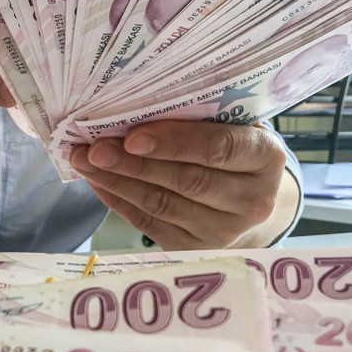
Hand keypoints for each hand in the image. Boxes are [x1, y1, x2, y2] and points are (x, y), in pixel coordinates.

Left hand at [69, 120, 299, 249]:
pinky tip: (97, 181)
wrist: (253, 203)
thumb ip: (204, 116)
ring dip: (117, 180)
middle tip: (95, 147)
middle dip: (133, 163)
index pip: (219, 149)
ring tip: (85, 160)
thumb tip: (139, 102)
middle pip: (185, 180)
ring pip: (161, 204)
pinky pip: (148, 223)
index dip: (174, 143)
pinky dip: (118, 200)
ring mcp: (223, 232)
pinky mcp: (194, 249)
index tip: (133, 136)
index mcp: (266, 158)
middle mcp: (251, 201)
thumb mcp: (236, 126)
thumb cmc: (236, 152)